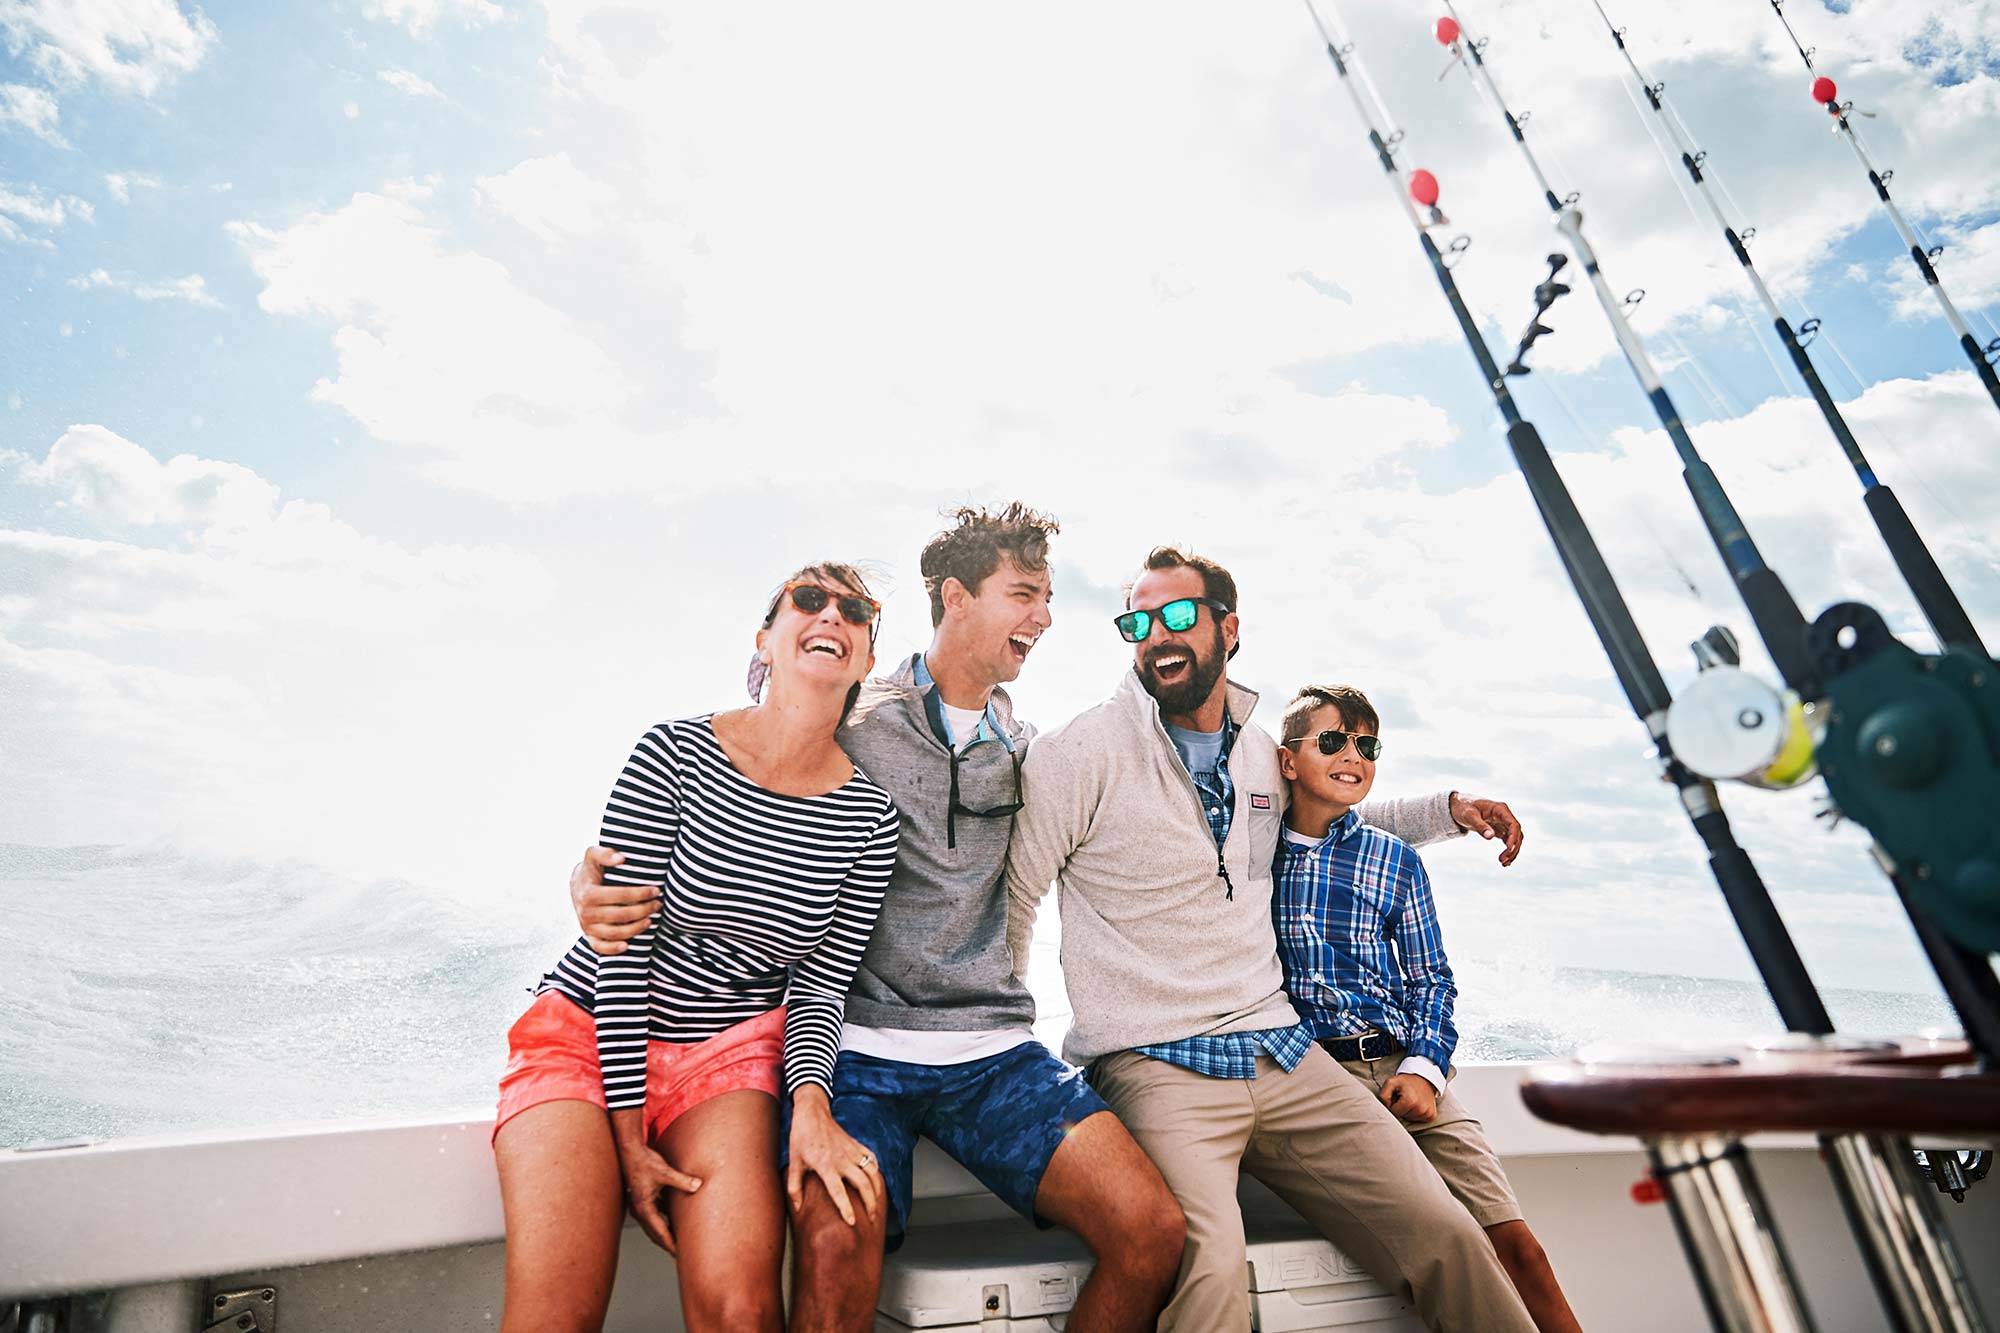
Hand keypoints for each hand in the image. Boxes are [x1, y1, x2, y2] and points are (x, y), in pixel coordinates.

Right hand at [571, 845, 657, 955]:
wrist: (577, 886)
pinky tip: (628, 945)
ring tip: (650, 920)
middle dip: (644, 910)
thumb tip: (621, 859)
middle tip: (657, 904)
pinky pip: (600, 948)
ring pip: (615, 933)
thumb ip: (604, 853)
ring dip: (636, 929)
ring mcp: (587, 926)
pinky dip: (613, 949)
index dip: (641, 893)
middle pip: (621, 915)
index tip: (656, 890)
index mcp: (588, 893)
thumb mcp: (593, 855)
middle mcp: (586, 912)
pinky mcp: (588, 936)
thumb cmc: (591, 869)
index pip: (621, 895)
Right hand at [615, 1136, 703, 1253]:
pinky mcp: (644, 1198)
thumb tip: (698, 1185)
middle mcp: (640, 1210)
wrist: (630, 1151)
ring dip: (666, 1233)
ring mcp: (640, 1205)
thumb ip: (682, 1180)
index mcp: (643, 1208)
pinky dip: (665, 1220)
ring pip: (655, 1226)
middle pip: (655, 1234)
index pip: (659, 1233)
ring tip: (680, 1240)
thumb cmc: (644, 1162)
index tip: (680, 1254)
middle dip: (668, 1244)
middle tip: (682, 1253)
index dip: (670, 1244)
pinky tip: (675, 1220)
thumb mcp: (665, 1172)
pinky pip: (656, 1215)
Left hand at [785, 1086, 880, 1226]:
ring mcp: (852, 1151)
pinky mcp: (857, 1145)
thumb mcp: (793, 1162)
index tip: (852, 1222)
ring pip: (872, 1174)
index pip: (838, 1191)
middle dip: (870, 1204)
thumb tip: (797, 1208)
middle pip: (863, 1185)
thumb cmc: (801, 1138)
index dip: (846, 1208)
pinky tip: (876, 1183)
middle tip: (872, 1220)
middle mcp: (842, 1159)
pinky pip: (872, 1160)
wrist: (812, 1112)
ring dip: (877, 1191)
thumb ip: (794, 1187)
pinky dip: (876, 1172)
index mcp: (825, 1165)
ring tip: (877, 1205)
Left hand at [1380, 1073, 1438, 1123]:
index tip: (1396, 1097)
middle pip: (1402, 1117)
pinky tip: (1418, 1104)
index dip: (1392, 1105)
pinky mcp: (1432, 1116)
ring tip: (1411, 1100)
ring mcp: (1427, 1113)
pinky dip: (1416, 1114)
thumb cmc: (1406, 1082)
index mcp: (1409, 1101)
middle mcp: (1420, 1109)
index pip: (1394, 1113)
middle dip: (1400, 1109)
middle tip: (1404, 1098)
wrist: (1424, 1078)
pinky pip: (1419, 1120)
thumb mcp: (1391, 1082)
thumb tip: (1385, 1109)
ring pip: (1410, 1119)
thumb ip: (1383, 1096)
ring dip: (1408, 1112)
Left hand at [1448, 794, 1523, 866]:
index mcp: (1500, 809)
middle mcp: (1504, 816)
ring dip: (1512, 851)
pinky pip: (1508, 841)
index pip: (1513, 825)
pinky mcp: (1499, 829)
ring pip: (1514, 839)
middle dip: (1512, 848)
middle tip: (1503, 860)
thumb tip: (1490, 837)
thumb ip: (1480, 826)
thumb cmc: (1464, 807)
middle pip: (1516, 833)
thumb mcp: (1469, 815)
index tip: (1508, 849)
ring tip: (1504, 863)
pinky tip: (1505, 861)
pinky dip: (1508, 851)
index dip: (1513, 837)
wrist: (1458, 806)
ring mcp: (1503, 823)